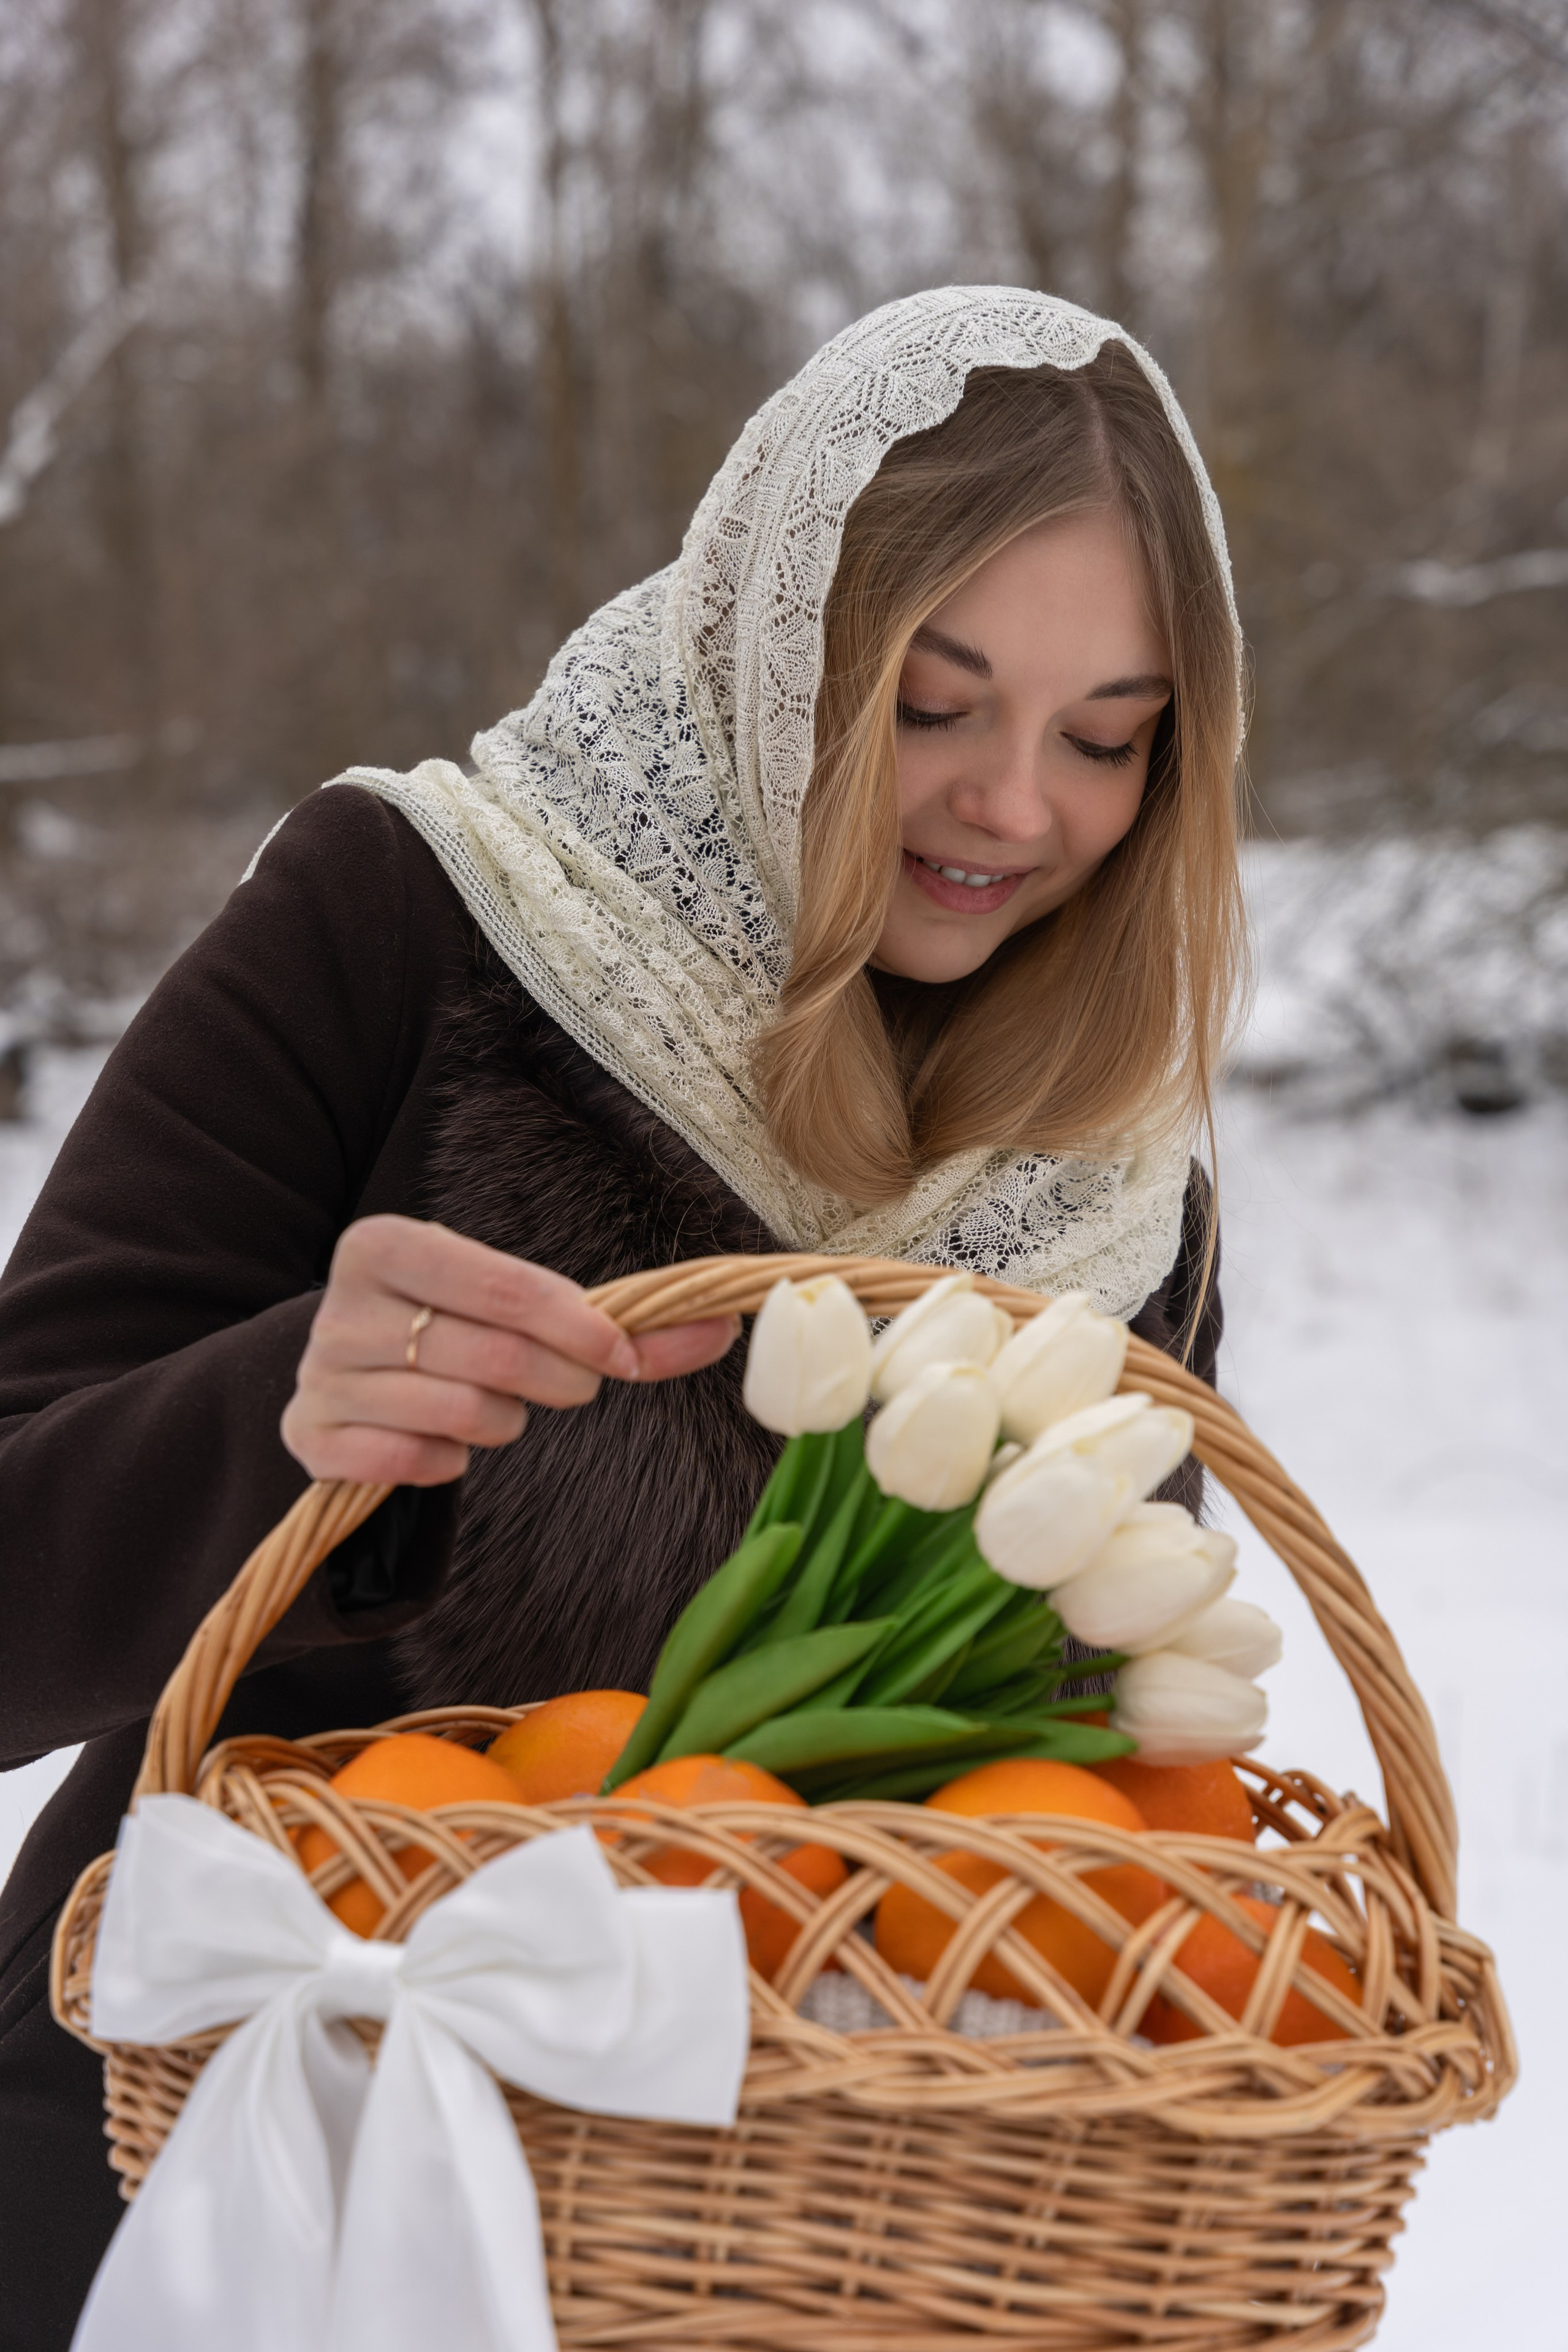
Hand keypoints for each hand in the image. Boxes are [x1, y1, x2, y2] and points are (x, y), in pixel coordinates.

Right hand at [282, 1214, 738, 1485]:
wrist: (353, 1380)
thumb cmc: (454, 1330)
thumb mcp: (518, 1309)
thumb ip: (618, 1321)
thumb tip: (726, 1326)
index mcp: (386, 1244)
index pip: (507, 1289)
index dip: (581, 1328)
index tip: (626, 1357)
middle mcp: (341, 1304)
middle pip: (492, 1356)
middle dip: (558, 1381)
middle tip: (574, 1386)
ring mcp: (321, 1375)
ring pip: (460, 1414)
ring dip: (503, 1422)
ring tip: (498, 1408)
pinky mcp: (310, 1440)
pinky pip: (411, 1464)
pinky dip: (447, 1463)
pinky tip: (446, 1444)